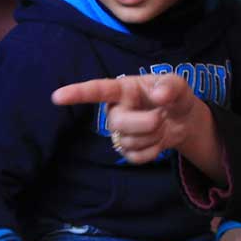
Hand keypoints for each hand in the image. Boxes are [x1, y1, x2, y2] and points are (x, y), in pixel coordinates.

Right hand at [50, 73, 220, 175]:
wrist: (184, 119)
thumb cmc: (174, 96)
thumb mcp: (178, 85)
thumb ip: (171, 86)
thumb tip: (159, 96)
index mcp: (122, 89)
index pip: (97, 90)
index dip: (77, 93)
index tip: (57, 97)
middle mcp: (115, 110)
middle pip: (119, 123)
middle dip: (145, 123)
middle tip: (162, 115)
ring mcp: (119, 132)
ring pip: (129, 141)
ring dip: (153, 136)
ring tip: (160, 125)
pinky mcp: (127, 150)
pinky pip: (135, 156)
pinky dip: (153, 151)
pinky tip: (157, 141)